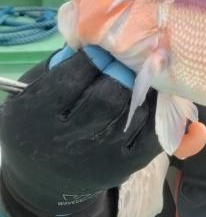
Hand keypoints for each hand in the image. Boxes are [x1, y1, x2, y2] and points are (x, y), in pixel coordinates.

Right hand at [0, 45, 160, 216]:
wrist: (46, 179)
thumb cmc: (43, 120)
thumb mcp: (38, 90)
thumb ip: (63, 63)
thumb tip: (97, 37)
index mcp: (35, 116)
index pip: (73, 78)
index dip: (96, 57)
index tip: (107, 46)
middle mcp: (66, 141)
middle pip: (107, 97)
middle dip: (123, 70)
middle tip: (133, 55)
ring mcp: (100, 156)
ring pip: (134, 113)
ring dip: (145, 88)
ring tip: (148, 69)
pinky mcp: (126, 166)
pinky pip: (153, 132)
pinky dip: (159, 109)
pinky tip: (157, 93)